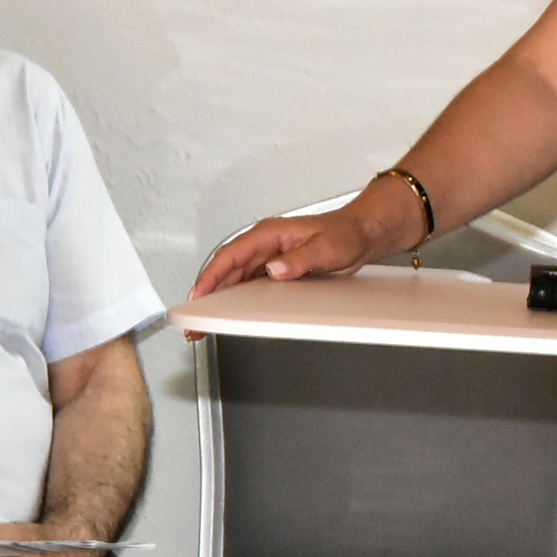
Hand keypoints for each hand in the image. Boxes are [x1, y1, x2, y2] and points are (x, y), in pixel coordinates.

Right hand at [182, 203, 393, 338]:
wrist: (361, 234)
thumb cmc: (346, 234)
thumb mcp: (326, 248)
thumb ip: (300, 259)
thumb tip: (275, 269)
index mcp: (270, 233)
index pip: (231, 255)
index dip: (211, 276)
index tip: (198, 296)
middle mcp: (265, 243)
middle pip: (226, 269)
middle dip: (206, 294)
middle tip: (195, 321)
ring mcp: (268, 256)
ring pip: (234, 278)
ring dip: (218, 298)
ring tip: (206, 323)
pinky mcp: (275, 268)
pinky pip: (247, 283)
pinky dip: (235, 298)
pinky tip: (229, 312)